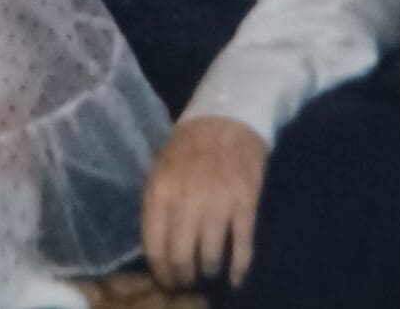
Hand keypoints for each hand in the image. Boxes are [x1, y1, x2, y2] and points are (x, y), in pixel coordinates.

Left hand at [143, 117, 268, 289]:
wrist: (228, 118)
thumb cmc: (190, 144)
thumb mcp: (161, 167)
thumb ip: (158, 202)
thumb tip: (157, 243)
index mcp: (160, 189)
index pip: (154, 245)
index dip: (161, 270)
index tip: (167, 280)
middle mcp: (186, 199)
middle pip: (180, 256)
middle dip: (184, 276)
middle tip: (188, 281)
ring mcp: (217, 202)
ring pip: (209, 256)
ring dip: (209, 272)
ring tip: (209, 274)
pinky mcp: (245, 203)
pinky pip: (241, 247)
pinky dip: (238, 268)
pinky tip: (235, 277)